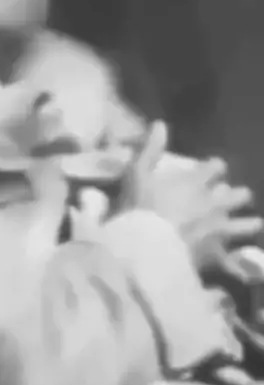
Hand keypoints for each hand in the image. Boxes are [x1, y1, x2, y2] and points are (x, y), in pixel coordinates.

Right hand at [120, 121, 262, 272]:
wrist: (144, 247)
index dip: (214, 169)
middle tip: (224, 200)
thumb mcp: (137, 174)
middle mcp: (215, 202)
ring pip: (248, 224)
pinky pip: (235, 258)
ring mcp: (220, 229)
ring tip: (246, 226)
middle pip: (239, 194)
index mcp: (197, 181)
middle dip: (235, 196)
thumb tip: (160, 124)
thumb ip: (150, 149)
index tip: (208, 172)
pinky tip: (234, 260)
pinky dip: (235, 259)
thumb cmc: (139, 208)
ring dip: (247, 223)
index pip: (217, 167)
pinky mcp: (218, 253)